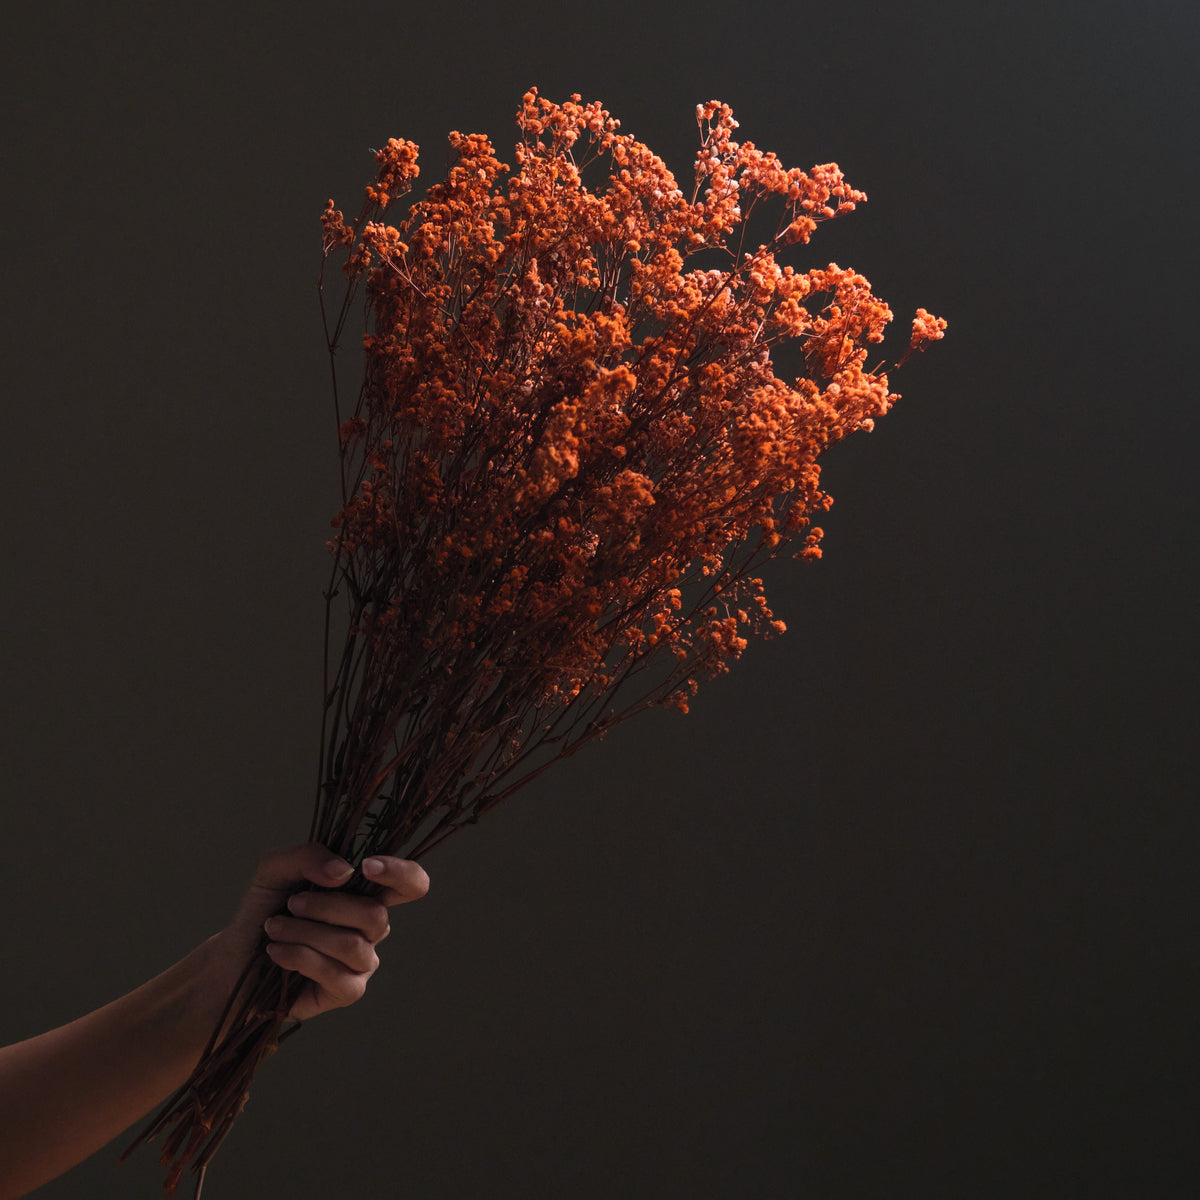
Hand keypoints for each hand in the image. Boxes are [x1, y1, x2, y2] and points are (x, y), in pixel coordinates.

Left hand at [209, 844, 429, 1021]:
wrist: (233, 958)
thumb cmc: (263, 910)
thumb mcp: (277, 870)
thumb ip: (308, 855)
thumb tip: (343, 871)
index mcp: (365, 893)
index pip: (411, 884)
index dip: (401, 874)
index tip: (366, 866)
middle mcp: (371, 928)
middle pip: (375, 915)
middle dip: (325, 906)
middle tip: (291, 904)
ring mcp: (363, 962)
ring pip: (352, 945)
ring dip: (305, 933)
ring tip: (274, 929)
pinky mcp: (347, 991)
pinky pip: (337, 974)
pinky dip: (300, 958)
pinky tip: (277, 954)